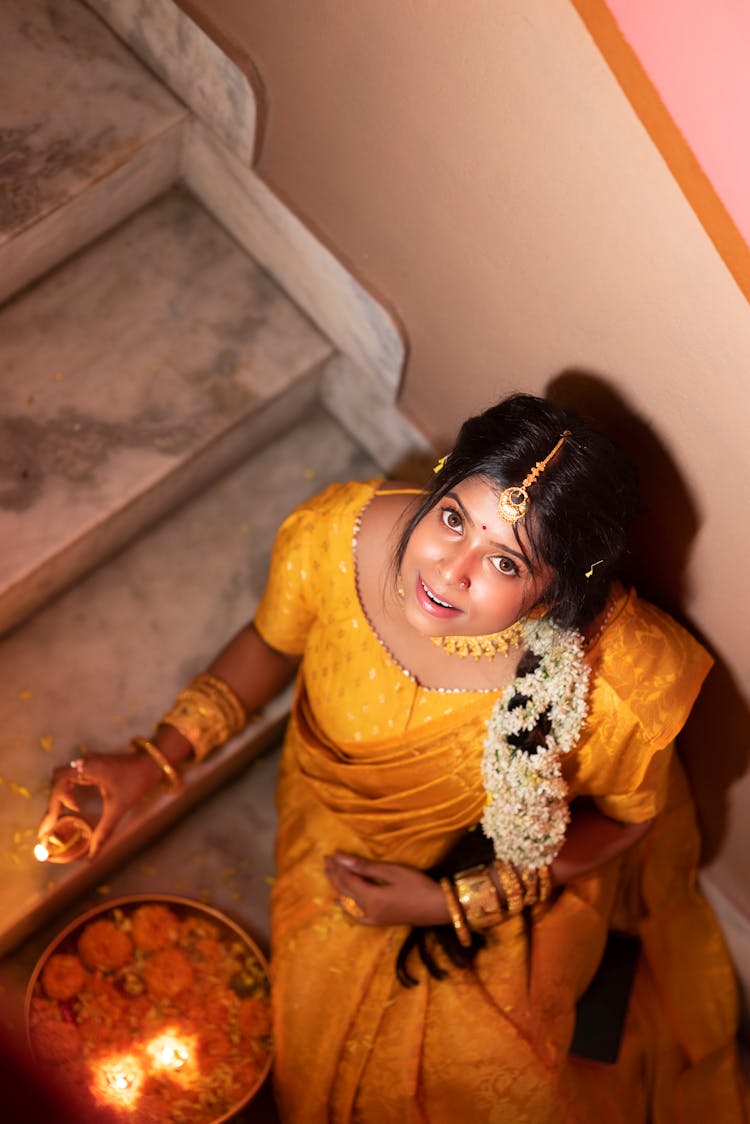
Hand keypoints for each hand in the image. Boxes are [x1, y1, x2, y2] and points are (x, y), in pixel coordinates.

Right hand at [38, 750, 162, 857]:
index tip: (67, 813)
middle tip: (49, 826)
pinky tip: (69, 807)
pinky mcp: (92, 766)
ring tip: (55, 819)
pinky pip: (72, 778)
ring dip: (58, 797)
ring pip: (63, 778)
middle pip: (58, 780)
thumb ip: (104, 832)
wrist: (152, 764)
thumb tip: (92, 857)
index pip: (61, 781)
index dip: (58, 799)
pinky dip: (66, 792)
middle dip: (53, 802)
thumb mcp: (119, 807)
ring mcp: (88, 762)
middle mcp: (84, 762)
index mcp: (88, 767)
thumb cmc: (136, 781)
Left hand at [323, 851, 449, 926]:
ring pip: (348, 902)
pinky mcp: (379, 921)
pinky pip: (356, 914)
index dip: (337, 866)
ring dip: (338, 887)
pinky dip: (346, 905)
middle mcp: (368, 911)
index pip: (346, 880)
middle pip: (344, 891)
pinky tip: (341, 902)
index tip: (330, 854)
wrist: (439, 908)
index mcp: (370, 898)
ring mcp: (373, 919)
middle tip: (326, 861)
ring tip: (330, 875)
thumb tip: (341, 859)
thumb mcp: (392, 872)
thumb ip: (365, 867)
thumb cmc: (418, 886)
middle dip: (334, 875)